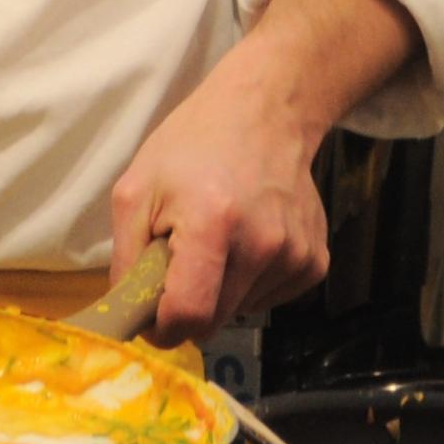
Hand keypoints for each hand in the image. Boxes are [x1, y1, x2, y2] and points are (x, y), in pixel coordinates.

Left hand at [111, 0, 415, 340]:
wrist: (264, 115)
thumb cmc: (189, 149)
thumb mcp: (134, 193)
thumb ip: (127, 259)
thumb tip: (129, 316)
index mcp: (212, 225)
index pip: (192, 314)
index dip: (163, 328)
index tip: (149, 321)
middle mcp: (264, 245)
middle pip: (215, 319)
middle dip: (187, 306)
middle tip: (175, 265)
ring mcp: (297, 255)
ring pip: (241, 311)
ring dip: (219, 291)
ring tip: (213, 241)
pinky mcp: (316, 262)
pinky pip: (269, 298)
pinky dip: (248, 283)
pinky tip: (244, 242)